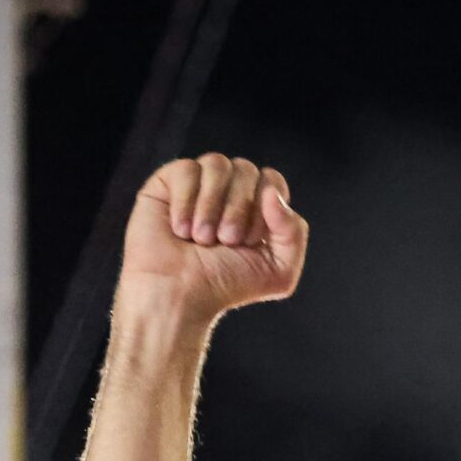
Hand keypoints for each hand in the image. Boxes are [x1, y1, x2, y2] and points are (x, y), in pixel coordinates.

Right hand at [118, 154, 307, 323]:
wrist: (179, 296)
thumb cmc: (224, 286)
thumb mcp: (279, 271)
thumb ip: (294, 231)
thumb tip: (272, 193)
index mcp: (256, 207)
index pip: (272, 180)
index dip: (265, 206)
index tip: (250, 240)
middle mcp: (227, 192)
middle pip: (246, 169)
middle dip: (238, 208)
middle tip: (225, 241)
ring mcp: (198, 185)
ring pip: (217, 164)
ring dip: (212, 206)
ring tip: (201, 238)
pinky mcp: (167, 183)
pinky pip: (186, 169)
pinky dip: (186, 201)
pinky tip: (180, 228)